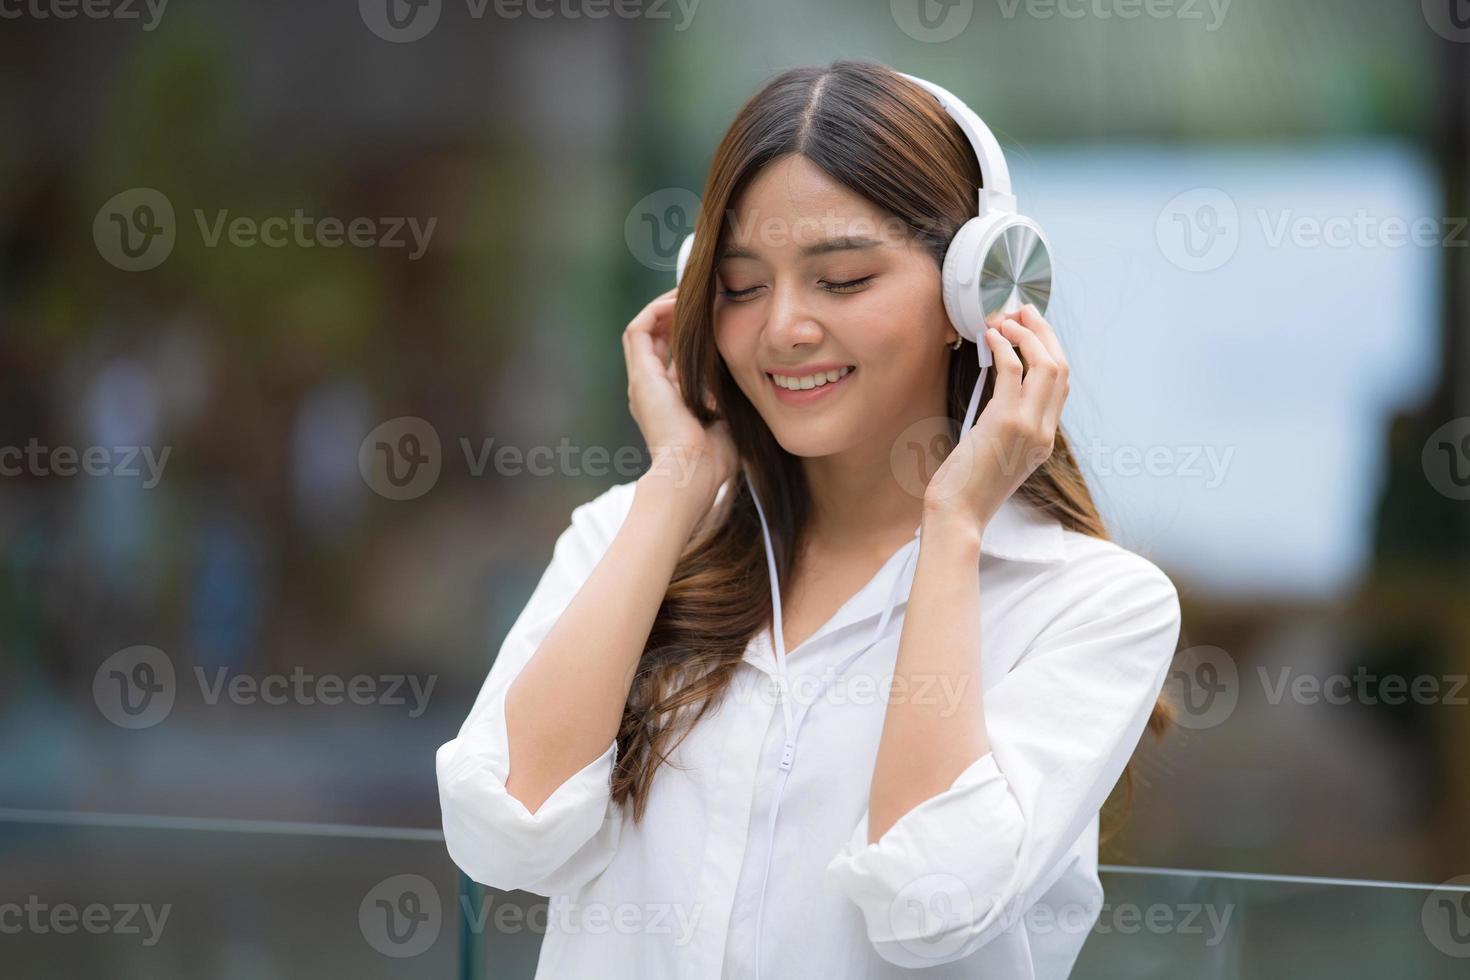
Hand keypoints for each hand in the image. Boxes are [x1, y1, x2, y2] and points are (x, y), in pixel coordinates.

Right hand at [622, 287, 738, 508]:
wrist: (692, 472)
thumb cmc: (715, 459)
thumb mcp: (727, 419)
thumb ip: (729, 398)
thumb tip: (749, 377)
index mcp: (669, 403)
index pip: (672, 359)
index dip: (689, 336)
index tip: (713, 320)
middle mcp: (651, 390)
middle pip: (656, 340)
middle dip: (676, 317)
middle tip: (701, 300)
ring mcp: (642, 382)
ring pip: (644, 331)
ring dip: (665, 309)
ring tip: (688, 294)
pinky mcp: (641, 375)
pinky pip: (639, 329)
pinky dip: (657, 311)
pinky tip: (680, 301)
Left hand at [923, 303, 1069, 528]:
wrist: (958, 513)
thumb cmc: (966, 486)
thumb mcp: (997, 455)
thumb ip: (1007, 427)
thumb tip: (998, 394)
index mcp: (1045, 440)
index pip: (1061, 385)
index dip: (1049, 350)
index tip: (1031, 328)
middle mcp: (1045, 432)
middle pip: (1061, 367)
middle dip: (1044, 333)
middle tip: (1024, 310)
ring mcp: (1030, 427)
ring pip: (1045, 364)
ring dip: (1027, 334)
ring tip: (1006, 318)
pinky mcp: (1006, 422)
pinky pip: (1013, 370)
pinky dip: (1004, 347)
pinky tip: (992, 337)